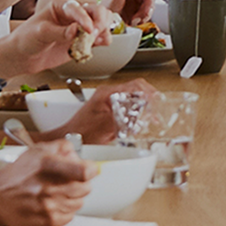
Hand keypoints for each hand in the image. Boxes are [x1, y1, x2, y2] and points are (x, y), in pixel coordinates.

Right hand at [0, 141, 93, 225]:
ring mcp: (48, 207)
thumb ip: (62, 147)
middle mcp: (48, 187)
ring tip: (57, 192)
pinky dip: (65, 209)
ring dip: (73, 196)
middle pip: (86, 188)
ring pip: (79, 202)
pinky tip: (53, 203)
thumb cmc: (18, 174)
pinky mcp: (47, 222)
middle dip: (81, 182)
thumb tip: (79, 155)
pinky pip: (70, 216)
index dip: (91, 169)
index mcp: (47, 166)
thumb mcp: (37, 150)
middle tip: (69, 180)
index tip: (89, 169)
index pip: (85, 172)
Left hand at [3, 0, 101, 73]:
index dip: (84, 17)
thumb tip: (76, 30)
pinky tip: (100, 43)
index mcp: (60, 4)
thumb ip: (58, 32)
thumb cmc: (27, 38)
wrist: (25, 55)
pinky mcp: (84, 38)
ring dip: (104, 28)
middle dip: (99, 19)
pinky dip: (104, 38)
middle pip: (95, 8)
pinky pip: (101, 35)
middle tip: (95, 33)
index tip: (89, 29)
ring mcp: (80, 24)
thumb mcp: (39, 33)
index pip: (76, 6)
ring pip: (101, 19)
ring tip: (99, 39)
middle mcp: (73, 12)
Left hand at [40, 77, 157, 143]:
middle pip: (136, 90)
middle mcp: (108, 95)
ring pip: (132, 99)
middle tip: (157, 111)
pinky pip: (127, 108)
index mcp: (108, 93)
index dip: (150, 94)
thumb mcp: (106, 126)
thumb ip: (125, 117)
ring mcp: (108, 102)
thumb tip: (142, 113)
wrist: (68, 140)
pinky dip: (135, 114)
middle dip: (149, 100)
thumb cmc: (80, 133)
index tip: (157, 103)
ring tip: (150, 118)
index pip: (135, 85)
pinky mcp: (108, 111)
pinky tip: (138, 123)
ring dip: (143, 107)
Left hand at [102, 0, 155, 25]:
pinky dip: (141, 20)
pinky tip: (133, 22)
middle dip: (146, 10)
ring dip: (144, 16)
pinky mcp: (135, 11)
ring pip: (149, 7)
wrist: (100, 24)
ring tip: (134, 20)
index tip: (148, 7)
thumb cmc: (105, 10)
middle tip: (141, 17)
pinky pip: (145, 15)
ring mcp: (134, 2)